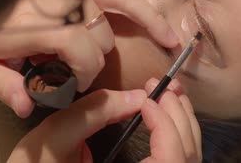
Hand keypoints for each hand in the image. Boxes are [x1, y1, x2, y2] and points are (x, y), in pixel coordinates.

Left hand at [0, 0, 177, 117]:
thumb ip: (2, 84)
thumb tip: (29, 107)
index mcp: (32, 20)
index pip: (76, 45)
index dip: (83, 70)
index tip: (76, 82)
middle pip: (97, 37)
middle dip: (91, 60)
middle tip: (74, 66)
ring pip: (112, 19)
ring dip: (104, 41)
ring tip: (88, 50)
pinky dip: (149, 17)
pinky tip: (169, 37)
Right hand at [6, 79, 201, 162]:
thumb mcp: (54, 141)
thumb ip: (91, 114)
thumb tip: (133, 96)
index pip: (171, 160)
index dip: (166, 126)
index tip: (146, 99)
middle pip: (186, 156)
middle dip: (179, 116)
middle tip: (163, 86)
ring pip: (186, 158)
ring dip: (182, 122)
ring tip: (167, 94)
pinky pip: (175, 159)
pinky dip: (176, 134)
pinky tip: (163, 114)